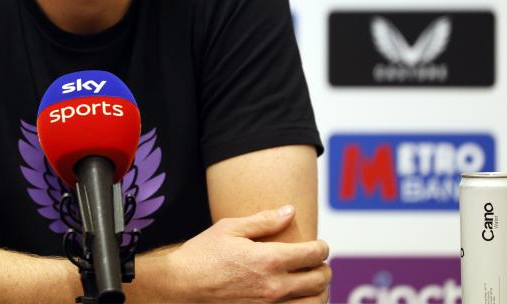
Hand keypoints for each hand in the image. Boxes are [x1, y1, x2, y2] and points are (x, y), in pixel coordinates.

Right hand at [160, 205, 330, 302]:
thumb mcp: (230, 228)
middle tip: (318, 262)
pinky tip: (298, 297)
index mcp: (269, 260)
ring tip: (312, 282)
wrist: (181, 286)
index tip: (319, 244)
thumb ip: (264, 221)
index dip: (322, 247)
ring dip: (319, 291)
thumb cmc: (202, 254)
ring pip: (314, 303)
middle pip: (320, 279)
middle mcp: (274, 286)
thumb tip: (290, 211)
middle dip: (324, 268)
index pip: (314, 254)